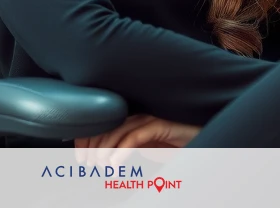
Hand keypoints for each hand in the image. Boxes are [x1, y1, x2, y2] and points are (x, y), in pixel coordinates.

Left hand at [75, 113, 201, 166]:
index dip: (87, 138)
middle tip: (86, 164)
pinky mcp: (159, 125)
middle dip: (92, 146)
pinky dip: (122, 151)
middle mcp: (136, 114)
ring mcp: (148, 118)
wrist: (200, 138)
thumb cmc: (172, 143)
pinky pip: (135, 137)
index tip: (79, 155)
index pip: (101, 123)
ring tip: (99, 166)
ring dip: (104, 150)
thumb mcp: (144, 148)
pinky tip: (115, 163)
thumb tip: (103, 162)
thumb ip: (125, 150)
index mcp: (130, 118)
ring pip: (117, 131)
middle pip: (105, 126)